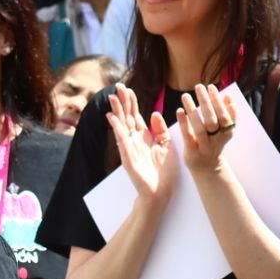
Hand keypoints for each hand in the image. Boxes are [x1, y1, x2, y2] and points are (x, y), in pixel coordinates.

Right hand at [106, 84, 178, 204]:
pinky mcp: (128, 158)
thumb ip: (161, 130)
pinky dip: (117, 129)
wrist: (161, 193)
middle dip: (122, 102)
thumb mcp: (167, 145)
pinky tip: (113, 118)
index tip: (128, 89)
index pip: (135, 116)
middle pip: (126, 117)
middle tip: (117, 86)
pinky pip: (122, 141)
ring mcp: (129, 149)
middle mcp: (134, 141)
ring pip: (122, 126)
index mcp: (144, 137)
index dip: (131, 102)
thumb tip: (154, 113)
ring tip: (112, 98)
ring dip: (117, 111)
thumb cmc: (164, 172)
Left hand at [175, 84, 236, 175]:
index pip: (225, 116)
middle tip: (198, 86)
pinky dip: (184, 123)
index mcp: (227, 133)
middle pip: (213, 120)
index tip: (211, 87)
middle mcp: (217, 141)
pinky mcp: (192, 153)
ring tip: (185, 96)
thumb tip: (227, 97)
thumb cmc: (214, 142)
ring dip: (193, 111)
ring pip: (200, 129)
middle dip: (206, 102)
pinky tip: (179, 111)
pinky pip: (188, 136)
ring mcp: (204, 148)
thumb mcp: (225, 130)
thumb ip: (228, 114)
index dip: (219, 102)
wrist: (207, 167)